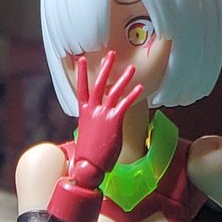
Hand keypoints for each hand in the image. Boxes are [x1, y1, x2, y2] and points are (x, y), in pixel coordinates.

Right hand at [72, 51, 144, 189]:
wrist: (88, 167)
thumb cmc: (87, 156)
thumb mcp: (87, 135)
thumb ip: (92, 124)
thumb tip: (96, 124)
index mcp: (84, 113)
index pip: (81, 88)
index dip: (82, 73)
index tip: (82, 59)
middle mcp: (92, 111)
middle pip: (98, 84)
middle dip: (105, 68)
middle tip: (111, 54)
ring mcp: (103, 115)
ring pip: (113, 91)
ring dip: (123, 79)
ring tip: (132, 68)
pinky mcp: (114, 121)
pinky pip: (125, 104)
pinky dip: (133, 95)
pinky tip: (141, 88)